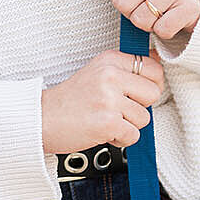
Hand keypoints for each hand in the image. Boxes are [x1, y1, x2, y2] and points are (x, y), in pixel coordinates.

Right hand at [41, 48, 161, 153]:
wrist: (41, 119)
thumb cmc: (68, 101)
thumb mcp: (96, 73)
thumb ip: (124, 70)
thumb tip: (158, 65)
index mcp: (109, 60)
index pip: (153, 68)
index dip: (150, 85)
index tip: (136, 93)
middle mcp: (111, 76)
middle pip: (154, 93)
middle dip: (140, 107)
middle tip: (118, 109)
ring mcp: (109, 99)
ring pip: (144, 118)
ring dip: (127, 125)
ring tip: (106, 120)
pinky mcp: (108, 122)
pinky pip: (133, 135)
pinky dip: (120, 139)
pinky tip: (103, 131)